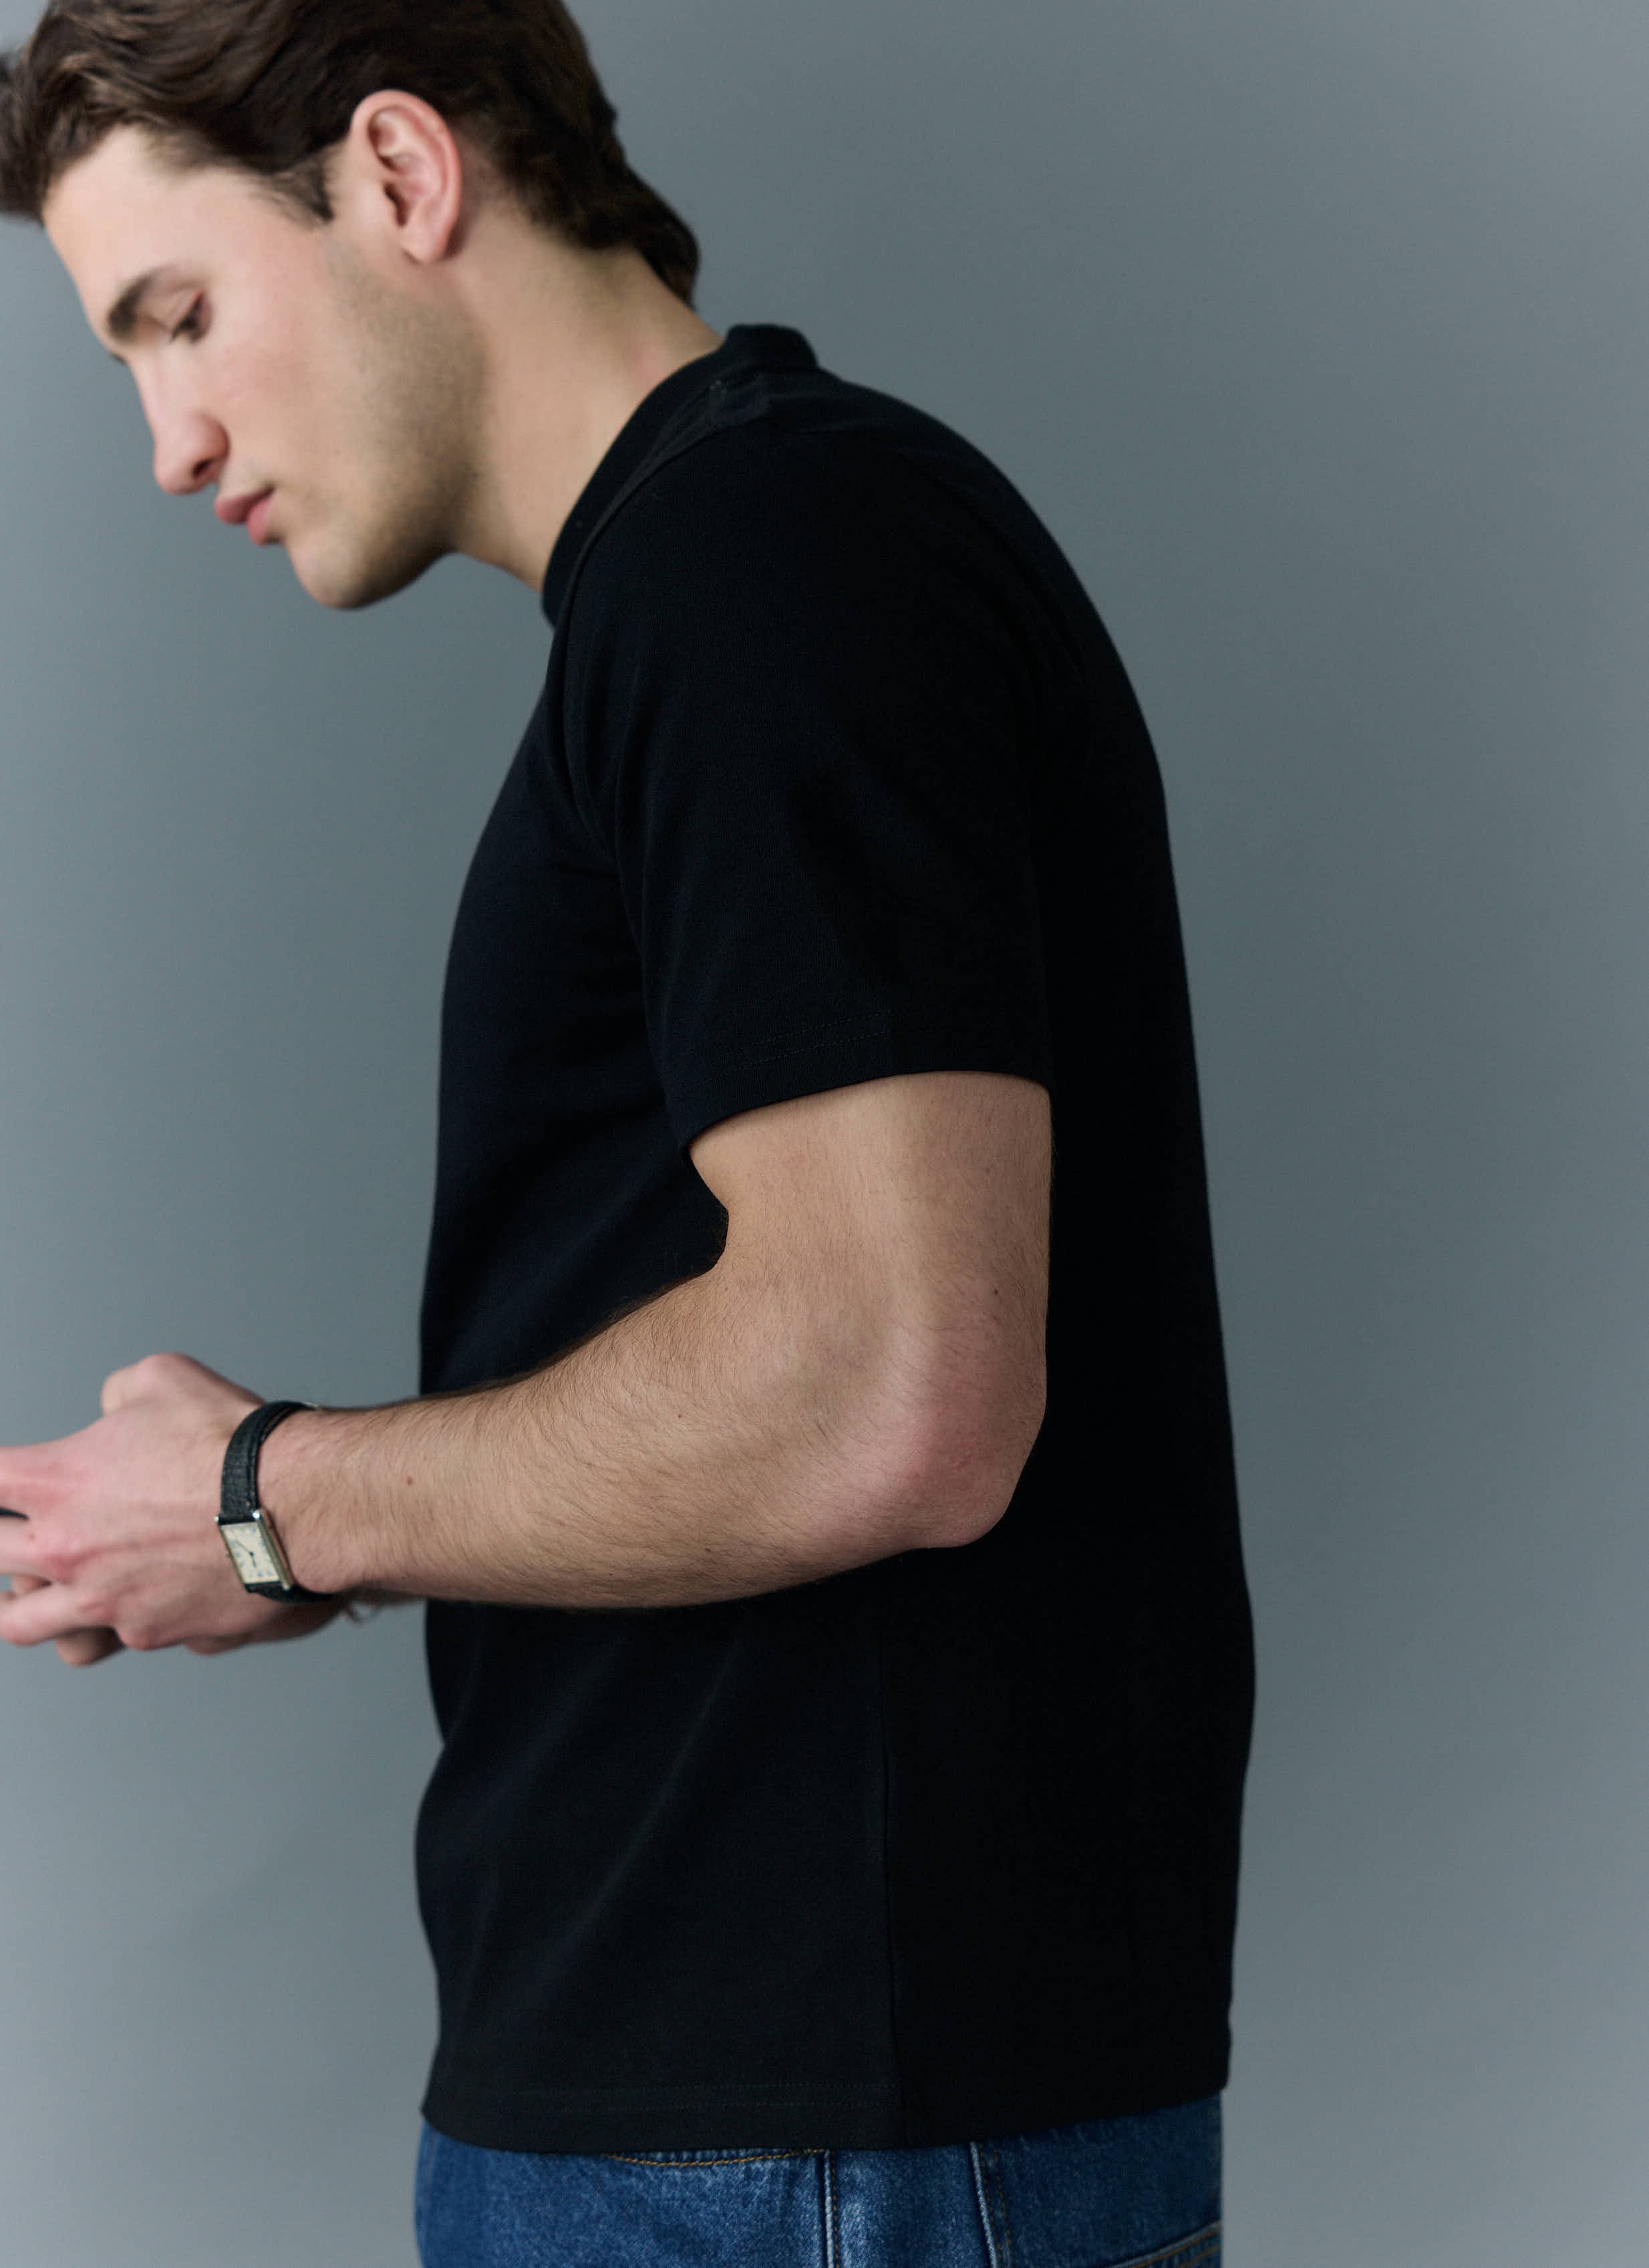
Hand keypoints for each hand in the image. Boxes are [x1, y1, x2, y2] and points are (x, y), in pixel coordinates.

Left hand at [0, 1354, 343, 1665]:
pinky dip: (108, 1620)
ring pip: (19, 1622)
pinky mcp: (147, 1631)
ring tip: (24, 1594)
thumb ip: (114, 1398)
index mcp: (57, 1481)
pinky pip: (107, 1637)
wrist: (293, 1506)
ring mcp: (102, 1599)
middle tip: (3, 1533)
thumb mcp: (161, 1379)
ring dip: (16, 1604)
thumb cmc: (231, 1442)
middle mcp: (66, 1548)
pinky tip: (123, 1601)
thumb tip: (111, 1415)